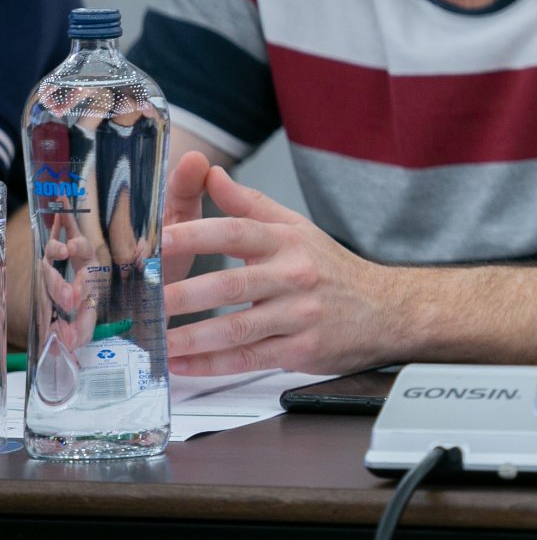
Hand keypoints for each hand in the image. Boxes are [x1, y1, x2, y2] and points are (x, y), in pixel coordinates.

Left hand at [159, 164, 400, 375]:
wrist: (386, 309)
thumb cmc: (333, 269)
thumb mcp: (296, 228)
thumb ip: (249, 205)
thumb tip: (211, 173)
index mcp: (288, 242)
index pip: (237, 232)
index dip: (196, 234)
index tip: (159, 242)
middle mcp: (294, 276)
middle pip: (231, 285)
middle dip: (183, 294)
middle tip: (146, 300)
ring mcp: (298, 316)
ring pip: (236, 329)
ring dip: (191, 337)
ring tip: (156, 340)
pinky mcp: (300, 351)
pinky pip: (248, 359)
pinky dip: (212, 366)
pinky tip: (184, 365)